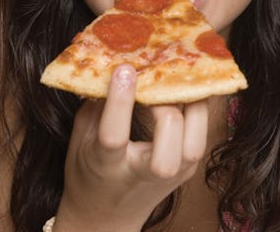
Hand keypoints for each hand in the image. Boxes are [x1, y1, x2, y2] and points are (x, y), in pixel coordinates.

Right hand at [54, 65, 208, 230]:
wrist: (107, 218)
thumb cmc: (88, 173)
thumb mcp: (79, 140)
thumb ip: (93, 105)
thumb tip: (108, 63)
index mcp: (107, 166)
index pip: (115, 136)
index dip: (120, 102)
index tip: (124, 69)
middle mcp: (143, 174)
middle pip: (167, 148)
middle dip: (165, 109)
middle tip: (154, 84)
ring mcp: (173, 175)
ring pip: (194, 143)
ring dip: (190, 106)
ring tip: (178, 81)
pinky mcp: (189, 170)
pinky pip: (201, 136)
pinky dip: (199, 109)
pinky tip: (191, 88)